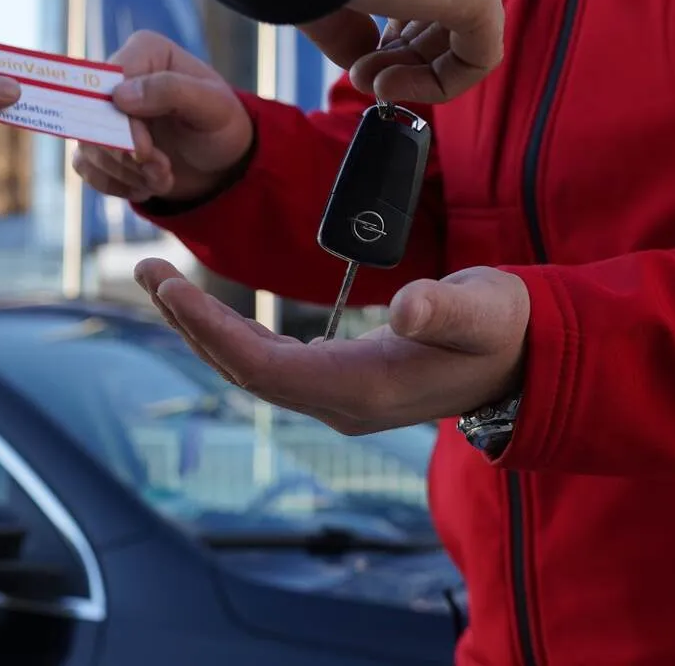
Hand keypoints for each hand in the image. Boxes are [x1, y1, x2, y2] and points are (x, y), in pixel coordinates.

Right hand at [72, 30, 251, 203]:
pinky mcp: (98, 142)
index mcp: (144, 51)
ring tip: (163, 178)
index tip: (145, 152)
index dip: (122, 122)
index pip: (110, 82)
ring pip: (88, 147)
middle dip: (125, 155)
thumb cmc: (222, 124)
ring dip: (127, 173)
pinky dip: (116, 183)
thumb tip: (120, 95)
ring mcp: (104, 111)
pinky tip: (145, 185)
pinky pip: (86, 167)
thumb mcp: (213, 105)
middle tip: (162, 172)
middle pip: (92, 116)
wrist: (221, 161)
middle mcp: (117, 77)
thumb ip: (172, 91)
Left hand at [135, 259, 529, 434]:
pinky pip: (274, 367)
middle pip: (245, 370)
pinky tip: (216, 312)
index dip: (210, 328)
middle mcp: (343, 404)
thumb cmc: (508, 327)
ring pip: (254, 371)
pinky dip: (236, 336)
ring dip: (206, 330)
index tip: (170, 286)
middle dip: (190, 324)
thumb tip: (405, 310)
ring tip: (163, 285)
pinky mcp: (347, 385)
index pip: (264, 365)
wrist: (531, 360)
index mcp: (365, 388)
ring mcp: (343, 400)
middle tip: (143, 270)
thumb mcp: (486, 309)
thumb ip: (448, 309)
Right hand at [300, 0, 503, 104]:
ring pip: (459, 32)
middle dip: (398, 55)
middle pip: (437, 9)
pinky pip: (479, 53)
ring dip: (411, 71)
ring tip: (366, 81)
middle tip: (358, 75)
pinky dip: (438, 82)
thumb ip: (347, 27)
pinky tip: (389, 86)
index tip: (355, 53)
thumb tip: (365, 62)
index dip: (388, 30)